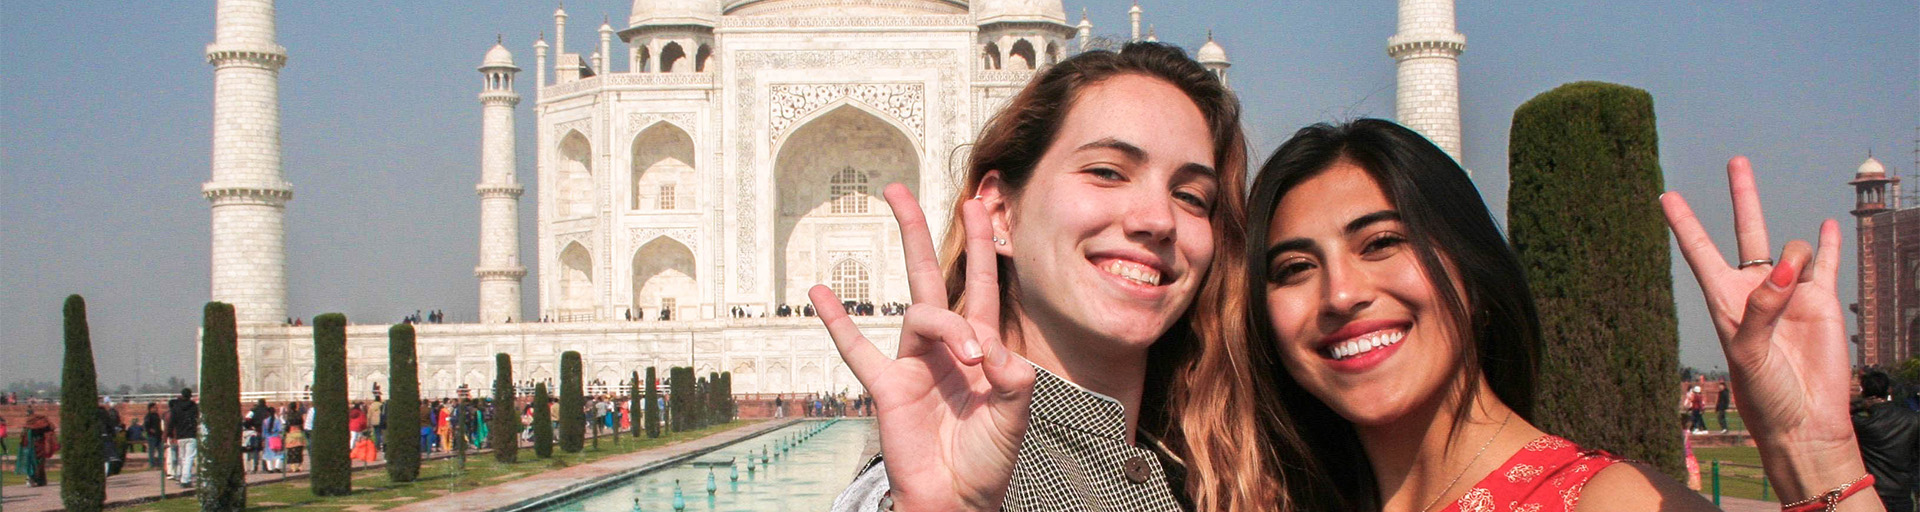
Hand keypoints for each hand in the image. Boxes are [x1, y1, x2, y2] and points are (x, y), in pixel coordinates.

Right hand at [811, 184, 1035, 510]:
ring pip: (920, 315)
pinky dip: (839, 322)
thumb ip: (1013, 377)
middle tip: (899, 190)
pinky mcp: (888, 388)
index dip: (981, 244)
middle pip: (930, 275)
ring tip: (971, 356)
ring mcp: (913, 364)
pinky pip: (857, 349)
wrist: (959, 499)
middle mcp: (945, 347)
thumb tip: (991, 348)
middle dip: (918, 232)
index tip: (977, 203)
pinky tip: (820, 293)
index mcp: (983, 348)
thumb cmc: (990, 459)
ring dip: (949, 327)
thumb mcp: (1016, 414)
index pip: (982, 284)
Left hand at [1661, 157, 1876, 507]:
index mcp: (1725, 300)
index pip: (1700, 252)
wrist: (1804, 421)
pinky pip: (1827, 263)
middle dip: (1743, 196)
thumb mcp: (1749, 354)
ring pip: (1793, 248)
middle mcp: (1756, 290)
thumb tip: (1788, 269)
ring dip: (1797, 255)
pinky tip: (1829, 226)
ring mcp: (1791, 292)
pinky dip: (1829, 243)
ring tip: (1795, 289)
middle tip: (1736, 160)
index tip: (1664, 195)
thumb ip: (1763, 310)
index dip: (1684, 223)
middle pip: (1746, 231)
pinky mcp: (1823, 301)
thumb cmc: (1764, 394)